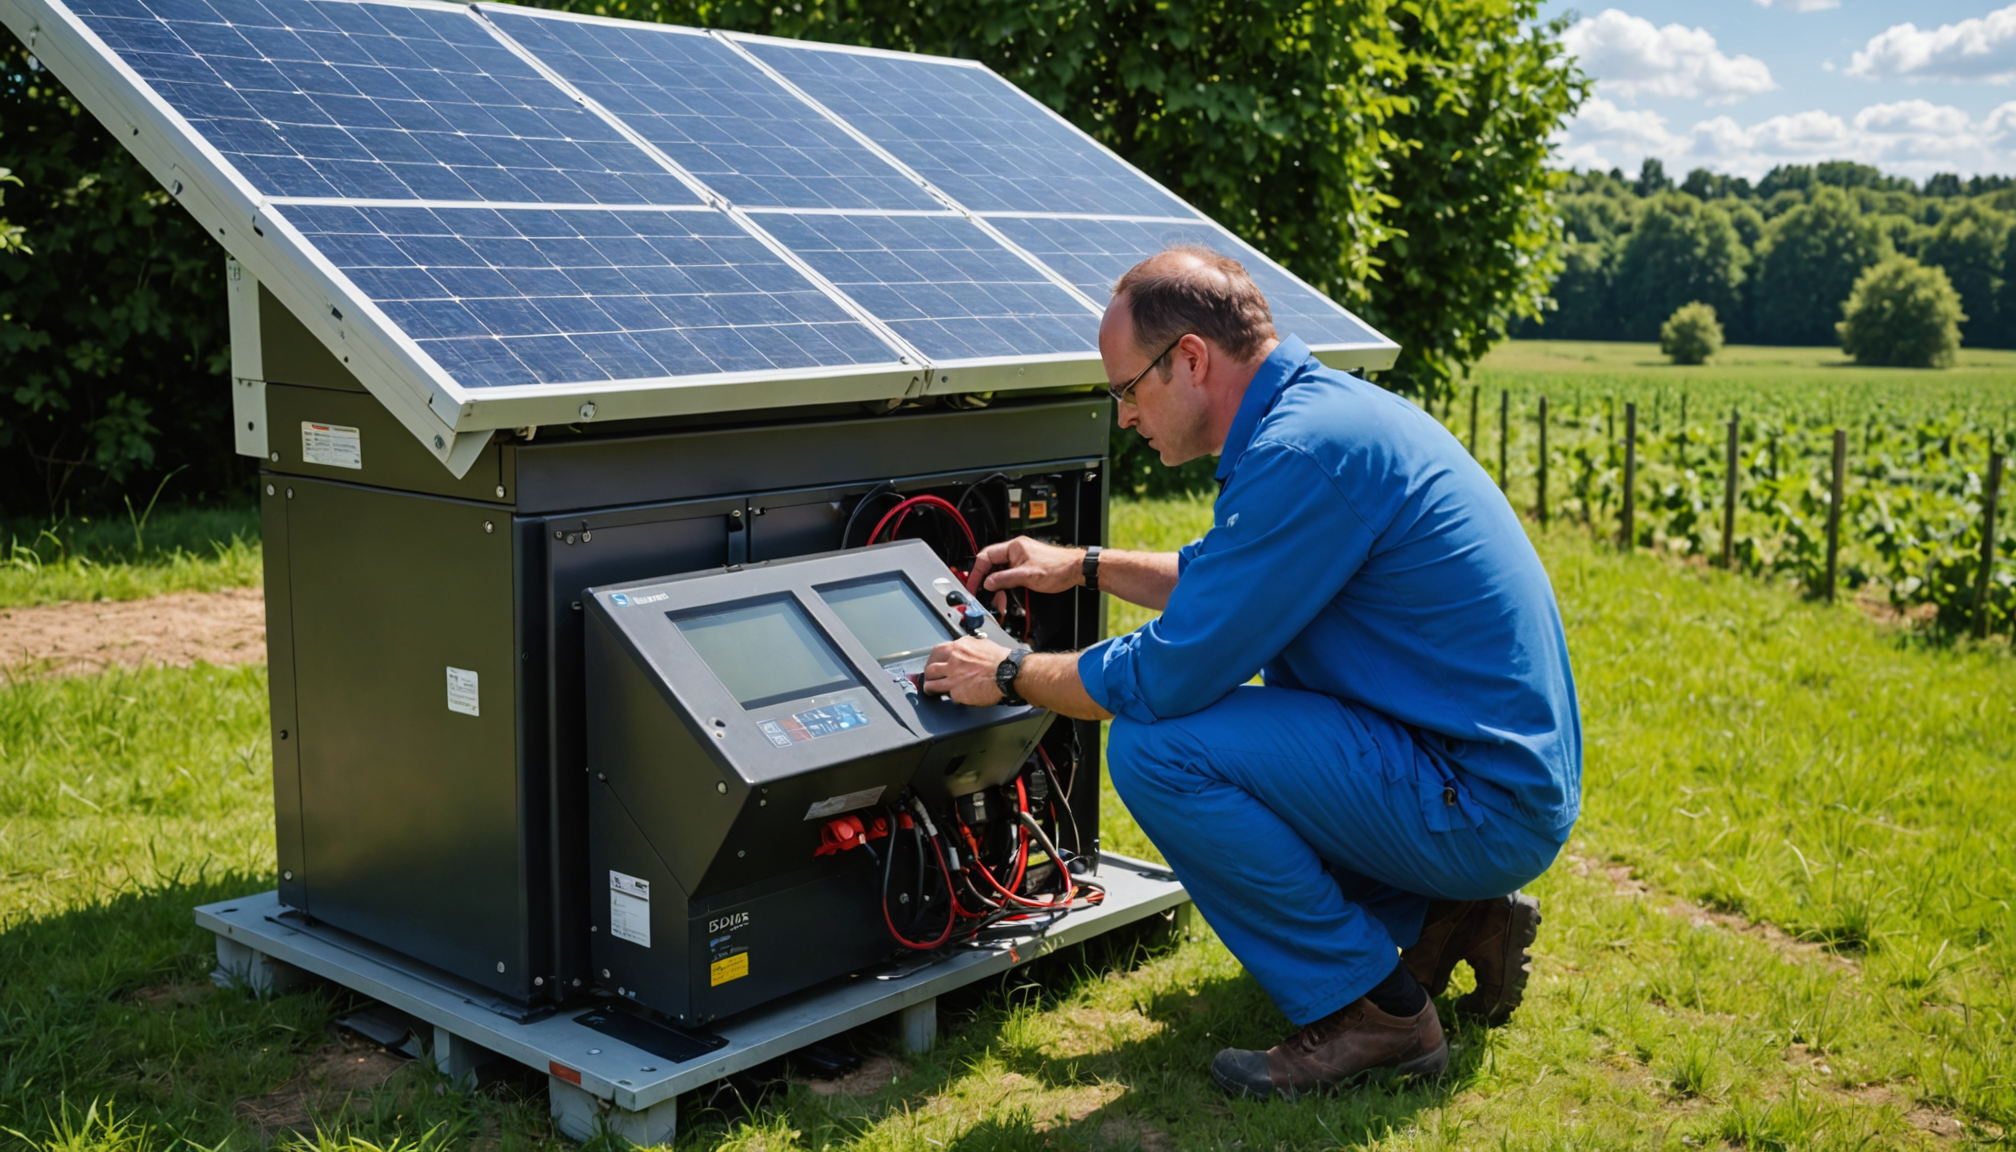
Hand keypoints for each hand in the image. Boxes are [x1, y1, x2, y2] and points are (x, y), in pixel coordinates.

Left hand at [922, 635, 1012, 705]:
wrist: (1007, 672)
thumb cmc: (999, 658)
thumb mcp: (980, 643)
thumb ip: (967, 646)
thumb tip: (962, 648)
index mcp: (957, 649)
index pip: (935, 653)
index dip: (932, 660)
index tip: (933, 664)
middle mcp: (952, 663)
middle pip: (930, 670)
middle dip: (928, 675)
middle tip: (930, 678)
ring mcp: (953, 679)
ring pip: (931, 685)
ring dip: (930, 688)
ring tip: (932, 691)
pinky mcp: (958, 693)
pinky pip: (949, 696)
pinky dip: (951, 697)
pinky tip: (954, 696)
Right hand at [967, 536, 1082, 595]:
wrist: (1076, 570)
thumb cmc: (1058, 568)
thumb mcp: (1027, 576)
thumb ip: (1005, 579)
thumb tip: (988, 583)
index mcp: (1013, 547)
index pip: (986, 556)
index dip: (977, 572)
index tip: (973, 584)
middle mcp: (1015, 551)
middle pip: (991, 566)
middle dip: (986, 582)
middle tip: (982, 595)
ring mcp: (1020, 559)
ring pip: (1000, 573)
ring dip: (997, 587)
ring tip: (998, 600)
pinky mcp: (1025, 567)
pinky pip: (1009, 576)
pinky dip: (1005, 587)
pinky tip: (1006, 596)